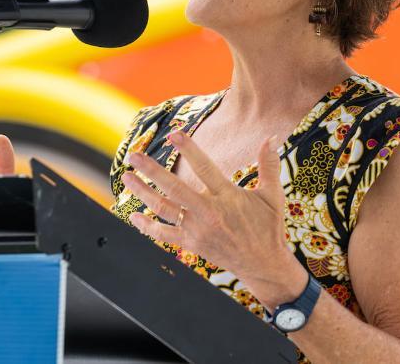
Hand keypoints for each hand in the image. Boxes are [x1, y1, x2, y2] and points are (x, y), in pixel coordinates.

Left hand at [122, 130, 306, 308]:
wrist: (263, 265)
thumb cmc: (268, 228)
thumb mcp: (272, 196)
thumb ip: (268, 165)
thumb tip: (271, 137)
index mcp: (228, 198)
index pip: (205, 168)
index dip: (189, 150)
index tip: (174, 134)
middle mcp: (209, 213)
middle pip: (175, 188)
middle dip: (152, 171)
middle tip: (134, 155)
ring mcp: (198, 230)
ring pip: (164, 209)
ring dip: (143, 193)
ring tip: (127, 177)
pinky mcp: (192, 244)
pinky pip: (164, 235)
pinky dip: (147, 226)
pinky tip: (133, 215)